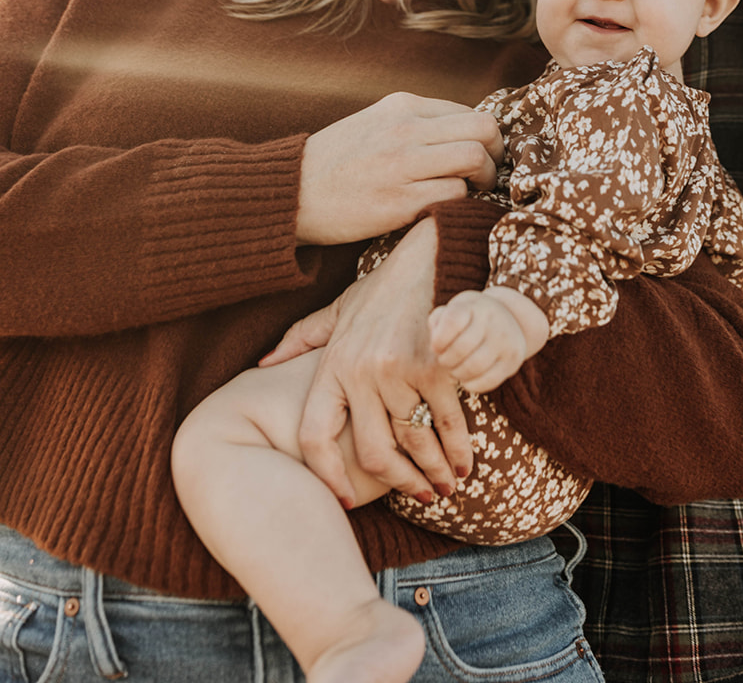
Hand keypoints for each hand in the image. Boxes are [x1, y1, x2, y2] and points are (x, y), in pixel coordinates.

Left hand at [283, 220, 473, 505]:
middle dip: (401, 483)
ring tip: (447, 487)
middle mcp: (359, 372)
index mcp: (332, 365)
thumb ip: (303, 339)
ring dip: (434, 472)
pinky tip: (466, 463)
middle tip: (421, 497)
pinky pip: (446, 421)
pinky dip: (459, 448)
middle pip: (374, 452)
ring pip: (414, 441)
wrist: (431, 254)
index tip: (348, 500)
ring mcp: (397, 369)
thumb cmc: (387, 287)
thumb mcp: (340, 310)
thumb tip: (263, 364)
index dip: (328, 477)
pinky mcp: (434, 364)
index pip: (315, 437)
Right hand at [296, 92, 503, 244]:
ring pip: (474, 159)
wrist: (289, 194)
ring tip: (470, 193)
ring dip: (482, 180)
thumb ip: (416, 124)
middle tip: (486, 175)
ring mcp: (401, 164)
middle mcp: (405, 128)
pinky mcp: (398, 201)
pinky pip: (454, 195)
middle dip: (495, 155)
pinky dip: (460, 204)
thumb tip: (465, 134)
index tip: (481, 157)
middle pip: (484, 130)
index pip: (471, 112)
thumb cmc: (336, 164)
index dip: (485, 138)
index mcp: (402, 106)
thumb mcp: (375, 125)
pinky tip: (446, 210)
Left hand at [429, 286, 548, 392]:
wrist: (509, 319)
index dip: (438, 339)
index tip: (435, 346)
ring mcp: (505, 342)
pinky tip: (467, 378)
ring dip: (457, 373)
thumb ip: (438, 320)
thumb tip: (435, 339)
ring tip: (454, 369)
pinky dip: (471, 385)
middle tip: (444, 360)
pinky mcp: (512, 362)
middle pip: (460, 348)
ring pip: (473, 367)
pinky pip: (487, 382)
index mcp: (475, 306)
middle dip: (445, 359)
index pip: (452, 322)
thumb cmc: (471, 317)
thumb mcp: (455, 309)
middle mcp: (493, 321)